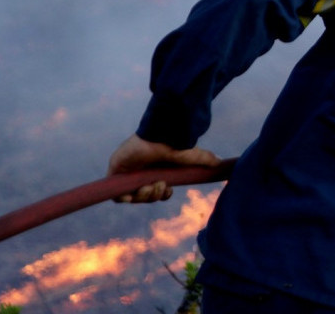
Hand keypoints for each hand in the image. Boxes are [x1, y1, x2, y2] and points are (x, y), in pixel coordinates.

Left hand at [106, 134, 220, 202]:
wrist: (157, 135)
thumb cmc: (172, 143)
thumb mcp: (190, 156)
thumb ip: (203, 159)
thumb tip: (220, 162)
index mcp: (155, 170)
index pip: (156, 190)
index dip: (161, 195)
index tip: (168, 191)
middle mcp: (141, 172)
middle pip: (145, 196)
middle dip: (154, 195)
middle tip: (160, 185)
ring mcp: (127, 174)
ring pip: (133, 197)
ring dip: (144, 196)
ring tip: (149, 185)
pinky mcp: (115, 173)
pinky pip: (117, 196)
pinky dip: (126, 198)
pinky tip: (135, 190)